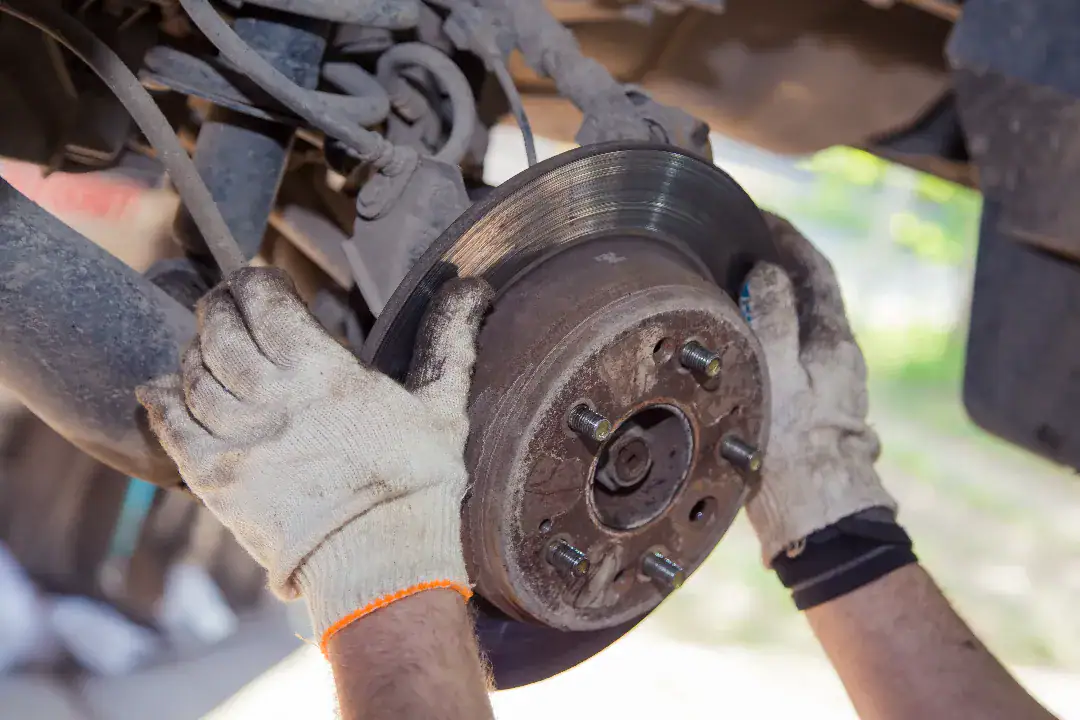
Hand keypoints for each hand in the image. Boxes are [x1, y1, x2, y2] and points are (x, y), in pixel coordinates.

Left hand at [136, 268, 491, 648]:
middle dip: (219, 309)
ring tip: (205, 349)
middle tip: (223, 306)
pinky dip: (161, 402)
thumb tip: (474, 288)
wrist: (381, 560)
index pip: (265, 303)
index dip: (254, 284)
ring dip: (195, 353)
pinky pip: (172, 428)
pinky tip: (159, 389)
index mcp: (322, 371)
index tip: (257, 282)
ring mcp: (238, 439)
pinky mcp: (216, 480)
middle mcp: (270, 396)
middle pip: (220, 332)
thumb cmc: (417, 482)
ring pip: (194, 375)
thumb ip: (449, 341)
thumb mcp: (442, 405)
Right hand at [740, 214, 895, 562]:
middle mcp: (835, 358)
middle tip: (738, 241)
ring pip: (797, 322)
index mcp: (832, 342)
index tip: (759, 215)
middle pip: (808, 292)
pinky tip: (738, 335)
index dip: (787, 236)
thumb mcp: (775, 373)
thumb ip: (772, 318)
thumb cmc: (792, 450)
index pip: (814, 269)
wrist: (816, 518)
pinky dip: (766, 328)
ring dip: (770, 294)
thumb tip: (768, 270)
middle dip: (777, 260)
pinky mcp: (810, 407)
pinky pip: (788, 350)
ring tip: (731, 279)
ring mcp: (826, 383)